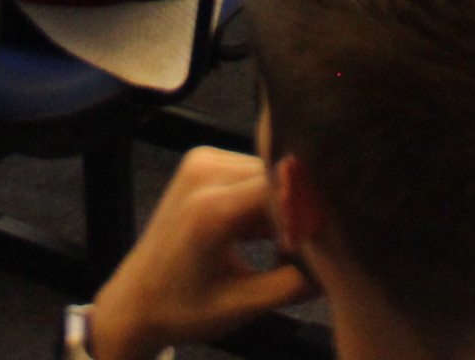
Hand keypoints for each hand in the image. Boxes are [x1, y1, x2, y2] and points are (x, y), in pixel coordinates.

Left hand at [84, 150, 314, 359]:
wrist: (134, 303)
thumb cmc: (183, 311)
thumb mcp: (244, 305)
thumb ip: (295, 282)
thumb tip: (340, 265)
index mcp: (212, 206)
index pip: (283, 190)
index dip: (312, 211)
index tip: (333, 239)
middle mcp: (206, 171)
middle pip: (277, 177)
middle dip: (300, 210)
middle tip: (317, 248)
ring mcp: (201, 162)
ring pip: (268, 173)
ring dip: (284, 206)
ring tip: (289, 249)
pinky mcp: (201, 164)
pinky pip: (251, 175)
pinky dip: (266, 202)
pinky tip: (271, 238)